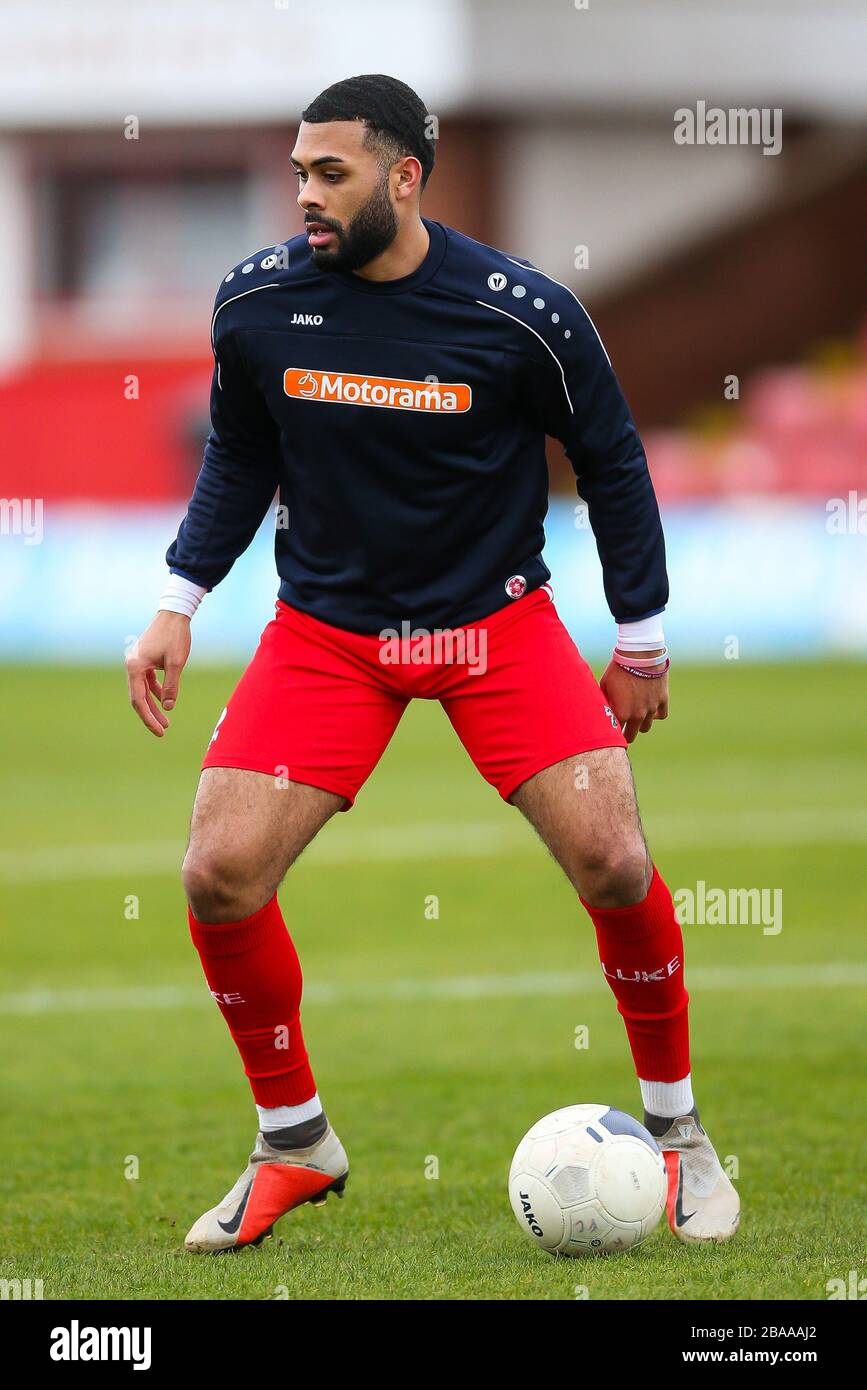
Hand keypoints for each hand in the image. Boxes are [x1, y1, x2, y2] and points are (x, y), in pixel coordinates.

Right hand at [126, 611, 190, 736]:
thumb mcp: (176, 663)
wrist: (174, 613)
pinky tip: (165, 701)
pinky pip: (147, 681)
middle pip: (138, 697)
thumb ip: (171, 686)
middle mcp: (131, 666)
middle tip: (162, 731)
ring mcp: (136, 662)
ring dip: (153, 705)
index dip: (149, 717)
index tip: (160, 731)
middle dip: (150, 715)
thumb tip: (169, 707)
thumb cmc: (175, 636)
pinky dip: (155, 692)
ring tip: (166, 721)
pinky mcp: (143, 660)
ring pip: (142, 690)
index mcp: (135, 667)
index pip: (139, 700)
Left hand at [600, 647, 668, 743]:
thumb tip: (602, 711)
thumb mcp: (605, 685)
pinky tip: (649, 708)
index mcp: (621, 713)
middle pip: (631, 736)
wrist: (641, 654)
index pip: (615, 733)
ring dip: (640, 724)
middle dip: (625, 734)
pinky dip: (655, 714)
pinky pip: (661, 715)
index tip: (609, 728)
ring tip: (634, 717)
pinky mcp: (663, 700)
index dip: (611, 730)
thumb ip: (604, 702)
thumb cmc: (618, 668)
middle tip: (622, 729)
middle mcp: (637, 715)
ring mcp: (652, 708)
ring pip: (645, 727)